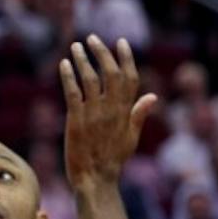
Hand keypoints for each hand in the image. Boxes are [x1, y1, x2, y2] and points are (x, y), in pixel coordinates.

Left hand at [59, 34, 159, 189]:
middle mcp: (111, 109)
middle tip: (92, 38)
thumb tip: (153, 96)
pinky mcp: (76, 120)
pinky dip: (68, 76)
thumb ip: (139, 115)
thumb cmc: (113, 160)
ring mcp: (94, 114)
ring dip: (82, 59)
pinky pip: (72, 92)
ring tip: (76, 46)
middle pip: (110, 73)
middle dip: (102, 52)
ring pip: (89, 78)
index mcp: (125, 112)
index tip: (121, 42)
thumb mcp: (131, 137)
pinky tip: (64, 64)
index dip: (126, 58)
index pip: (130, 77)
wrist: (95, 180)